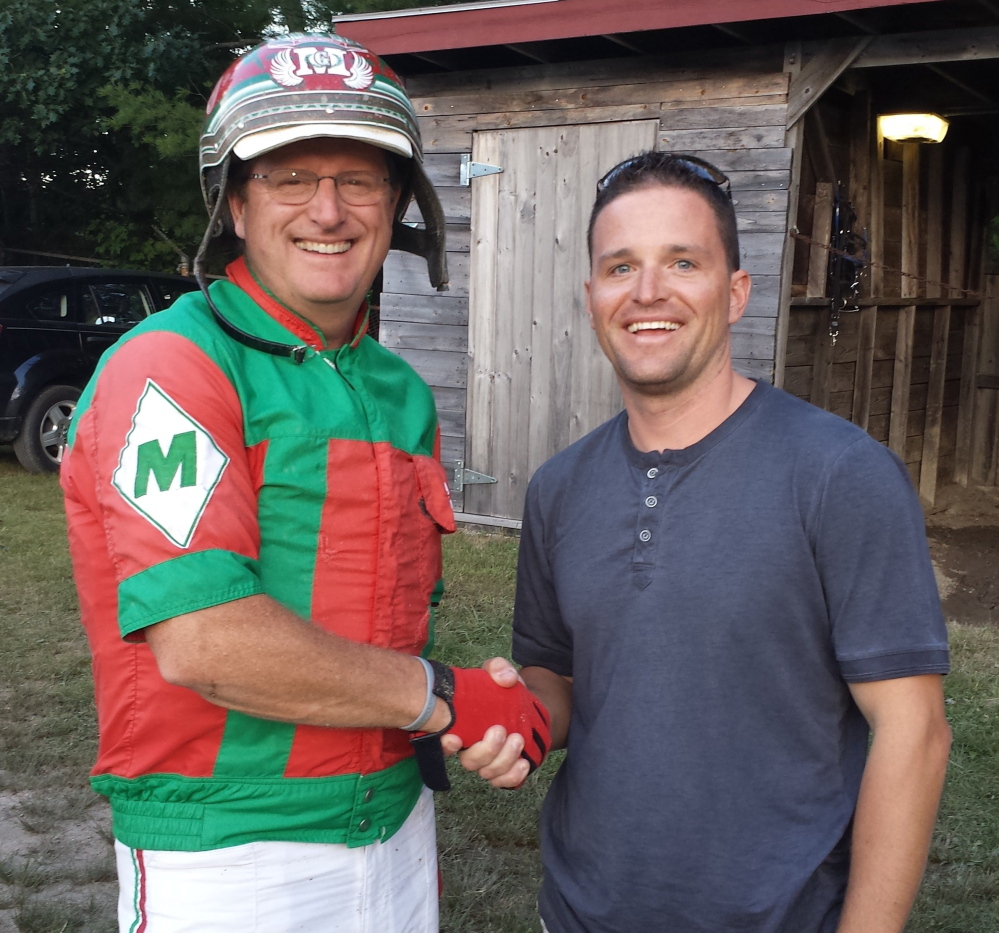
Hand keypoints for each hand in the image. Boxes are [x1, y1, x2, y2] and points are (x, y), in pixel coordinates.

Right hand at [441, 657, 544, 788]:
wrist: (525, 706)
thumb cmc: (502, 690)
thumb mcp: (500, 672)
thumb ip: (499, 668)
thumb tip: (506, 678)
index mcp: (462, 725)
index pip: (445, 741)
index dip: (445, 745)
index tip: (455, 738)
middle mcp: (470, 747)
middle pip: (469, 761)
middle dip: (485, 750)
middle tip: (501, 730)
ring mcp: (487, 761)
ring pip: (488, 773)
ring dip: (503, 760)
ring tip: (518, 740)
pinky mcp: (504, 769)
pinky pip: (505, 782)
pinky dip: (513, 777)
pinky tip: (524, 763)